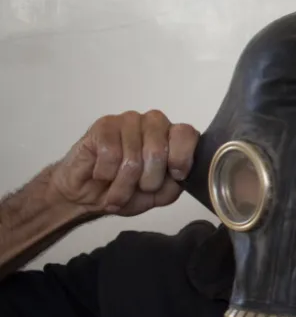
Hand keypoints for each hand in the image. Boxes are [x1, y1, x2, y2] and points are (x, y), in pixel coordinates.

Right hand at [49, 111, 197, 217]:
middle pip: (158, 151)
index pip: (187, 134)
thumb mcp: (160, 195)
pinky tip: (102, 174)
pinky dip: (106, 174)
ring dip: (123, 184)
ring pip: (133, 157)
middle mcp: (154, 124)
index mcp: (173, 137)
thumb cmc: (127, 191)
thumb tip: (182, 172)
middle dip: (148, 181)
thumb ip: (176, 182)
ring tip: (117, 188)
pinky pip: (110, 154)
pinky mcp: (105, 124)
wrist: (87, 196)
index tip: (176, 175)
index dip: (182, 158)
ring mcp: (130, 121)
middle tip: (138, 188)